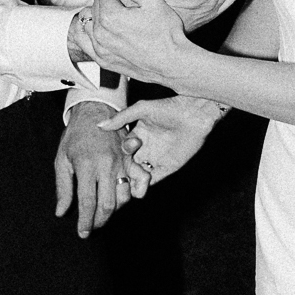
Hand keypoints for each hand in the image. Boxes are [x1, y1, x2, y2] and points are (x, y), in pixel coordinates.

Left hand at [54, 102, 145, 236]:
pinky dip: (136, 193)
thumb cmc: (75, 136)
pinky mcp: (131, 158)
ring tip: (103, 211)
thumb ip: (62, 188)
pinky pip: (140, 180)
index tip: (83, 233)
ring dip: (114, 209)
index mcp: (86, 166)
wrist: (94, 111)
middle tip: (92, 226)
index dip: (85, 221)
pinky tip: (125, 198)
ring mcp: (122, 162)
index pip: (87, 202)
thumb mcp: (61, 160)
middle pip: (108, 204)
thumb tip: (61, 212)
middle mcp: (106, 165)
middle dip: (100, 221)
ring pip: (124, 196)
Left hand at [91, 0, 190, 83]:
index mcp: (110, 16)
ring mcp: (100, 49)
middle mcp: (100, 33)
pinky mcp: (102, 60)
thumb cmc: (166, 32)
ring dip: (98, 13)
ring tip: (116, 16)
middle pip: (95, 3)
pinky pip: (83, 39)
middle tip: (128, 5)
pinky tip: (101, 28)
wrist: (172, 63)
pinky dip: (89, 30)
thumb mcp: (153, 0)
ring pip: (88, 19)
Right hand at [101, 94, 224, 185]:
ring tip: (129, 185)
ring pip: (138, 175)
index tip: (130, 148)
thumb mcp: (142, 109)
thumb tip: (100, 125)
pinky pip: (153, 179)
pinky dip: (145, 185)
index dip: (121, 153)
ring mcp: (154, 159)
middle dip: (123, 171)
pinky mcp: (167, 168)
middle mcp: (143, 149)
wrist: (194, 114)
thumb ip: (121, 118)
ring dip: (132, 181)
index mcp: (135, 136)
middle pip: (127, 165)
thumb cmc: (169, 108)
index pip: (122, 150)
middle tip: (123, 175)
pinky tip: (141, 187)